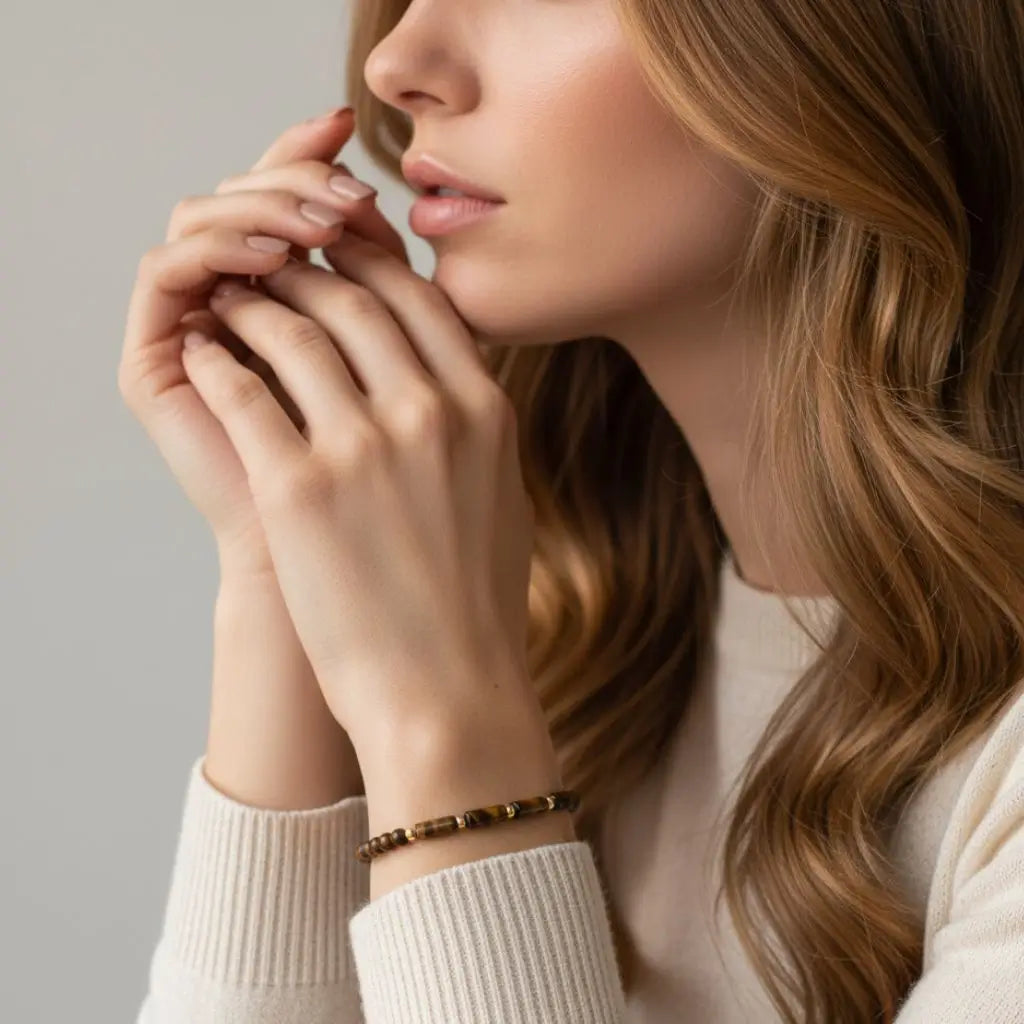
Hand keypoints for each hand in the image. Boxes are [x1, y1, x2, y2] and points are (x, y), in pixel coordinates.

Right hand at [118, 106, 406, 573]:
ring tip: (323, 217)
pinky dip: (219, 249)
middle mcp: (237, 309)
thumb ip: (399, 306)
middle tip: (349, 175)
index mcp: (290, 305)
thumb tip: (400, 214)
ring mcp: (193, 332)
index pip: (293, 204)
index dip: (324, 168)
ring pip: (207, 218)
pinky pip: (169, 272)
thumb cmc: (384, 495)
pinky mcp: (155, 364)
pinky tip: (277, 254)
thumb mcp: (409, 380)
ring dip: (264, 203)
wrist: (332, 584)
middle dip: (298, 172)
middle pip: (247, 197)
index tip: (371, 158)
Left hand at [178, 236, 543, 764]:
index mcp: (484, 411)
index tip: (337, 255)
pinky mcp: (296, 489)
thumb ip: (474, 427)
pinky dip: (217, 362)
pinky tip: (204, 356)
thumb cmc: (476, 608)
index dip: (369, 260)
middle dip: (304, 268)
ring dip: (252, 303)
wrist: (448, 696)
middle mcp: (428, 413)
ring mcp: (362, 447)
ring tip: (228, 300)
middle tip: (271, 265)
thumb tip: (447, 381)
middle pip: (353, 297)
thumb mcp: (502, 497)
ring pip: (293, 328)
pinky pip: (242, 391)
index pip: (419, 297)